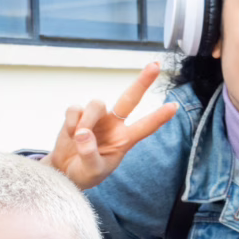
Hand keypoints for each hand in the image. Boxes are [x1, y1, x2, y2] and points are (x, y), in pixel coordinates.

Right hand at [46, 62, 177, 188]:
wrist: (63, 172)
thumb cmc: (84, 173)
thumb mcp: (92, 171)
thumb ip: (89, 154)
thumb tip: (83, 133)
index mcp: (124, 140)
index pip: (145, 127)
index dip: (159, 117)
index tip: (174, 107)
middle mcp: (113, 125)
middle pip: (130, 99)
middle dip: (143, 82)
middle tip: (156, 66)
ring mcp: (96, 118)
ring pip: (96, 104)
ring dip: (86, 120)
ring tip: (78, 138)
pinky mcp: (77, 115)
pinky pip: (75, 109)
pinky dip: (71, 122)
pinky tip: (69, 135)